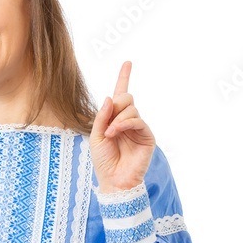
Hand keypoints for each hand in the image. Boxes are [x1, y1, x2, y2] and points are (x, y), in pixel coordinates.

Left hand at [89, 60, 155, 192]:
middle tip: (107, 122)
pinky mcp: (147, 136)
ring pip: (131, 108)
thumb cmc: (103, 161)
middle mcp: (128, 121)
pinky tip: (115, 132)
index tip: (127, 62)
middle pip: (126, 98)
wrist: (114, 180)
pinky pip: (137, 120)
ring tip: (110, 133)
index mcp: (115, 119)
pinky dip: (125, 124)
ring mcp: (138, 128)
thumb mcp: (95, 136)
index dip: (124, 77)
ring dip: (117, 119)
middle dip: (115, 105)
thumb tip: (110, 96)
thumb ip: (101, 116)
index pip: (120, 95)